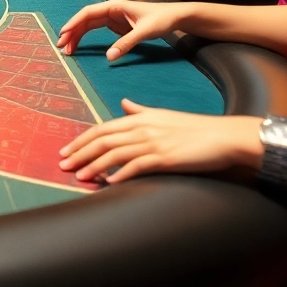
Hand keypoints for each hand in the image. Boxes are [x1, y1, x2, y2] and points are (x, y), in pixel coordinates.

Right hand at [56, 0, 185, 59]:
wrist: (175, 17)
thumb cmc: (161, 20)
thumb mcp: (144, 32)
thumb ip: (126, 44)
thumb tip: (108, 57)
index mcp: (114, 6)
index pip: (88, 13)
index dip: (74, 23)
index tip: (64, 34)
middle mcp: (110, 10)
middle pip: (85, 20)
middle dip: (72, 32)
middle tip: (61, 47)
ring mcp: (112, 18)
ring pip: (88, 26)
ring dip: (77, 36)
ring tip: (67, 50)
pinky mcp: (116, 26)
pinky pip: (95, 31)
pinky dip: (86, 38)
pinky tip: (79, 46)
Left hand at [59, 99, 260, 182]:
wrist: (224, 136)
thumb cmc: (195, 128)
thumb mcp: (163, 115)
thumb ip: (140, 111)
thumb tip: (124, 104)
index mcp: (139, 117)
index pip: (102, 128)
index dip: (81, 139)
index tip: (66, 150)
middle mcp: (142, 128)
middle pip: (102, 140)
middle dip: (79, 153)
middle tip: (62, 165)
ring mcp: (153, 142)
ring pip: (115, 154)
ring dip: (94, 166)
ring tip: (79, 176)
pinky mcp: (166, 157)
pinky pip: (137, 166)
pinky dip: (121, 174)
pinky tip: (109, 183)